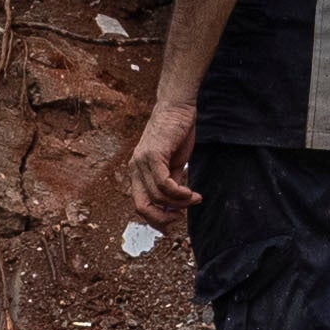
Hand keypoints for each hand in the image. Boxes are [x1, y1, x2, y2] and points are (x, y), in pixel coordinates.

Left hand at [131, 85, 205, 213]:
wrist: (177, 107)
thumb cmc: (177, 133)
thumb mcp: (174, 164)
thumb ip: (172, 183)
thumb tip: (175, 205)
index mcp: (137, 172)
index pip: (139, 205)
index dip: (155, 219)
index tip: (174, 222)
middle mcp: (135, 168)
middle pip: (143, 207)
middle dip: (163, 219)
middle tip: (182, 217)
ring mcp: (141, 162)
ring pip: (157, 197)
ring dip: (179, 203)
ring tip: (195, 198)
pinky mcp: (153, 155)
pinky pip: (163, 184)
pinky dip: (178, 193)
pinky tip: (190, 193)